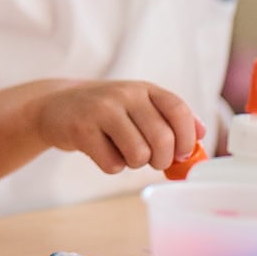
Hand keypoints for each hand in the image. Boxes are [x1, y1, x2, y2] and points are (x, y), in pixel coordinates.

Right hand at [35, 80, 201, 174]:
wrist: (55, 106)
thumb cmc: (105, 111)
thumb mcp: (138, 105)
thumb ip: (169, 118)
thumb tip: (201, 134)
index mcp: (144, 89)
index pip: (178, 111)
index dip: (186, 139)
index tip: (182, 153)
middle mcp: (125, 94)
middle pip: (162, 139)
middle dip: (161, 159)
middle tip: (152, 160)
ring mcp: (102, 110)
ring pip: (139, 155)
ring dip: (134, 164)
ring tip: (123, 152)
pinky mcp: (81, 130)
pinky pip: (112, 164)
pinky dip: (111, 166)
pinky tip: (101, 151)